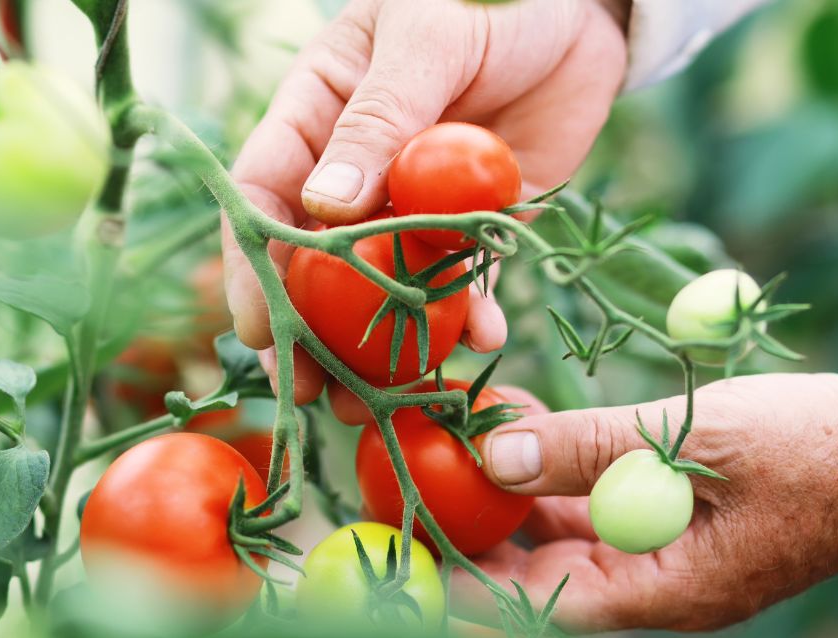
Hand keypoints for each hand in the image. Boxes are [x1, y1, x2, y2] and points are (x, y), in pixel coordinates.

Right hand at [221, 0, 628, 421]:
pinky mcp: (475, 221)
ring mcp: (414, 201)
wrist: (582, 9)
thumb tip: (321, 207)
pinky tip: (484, 339)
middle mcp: (356, 168)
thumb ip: (376, 122)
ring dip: (382, 342)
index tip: (260, 326)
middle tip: (313, 388)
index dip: (254, 263)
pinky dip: (473, 312)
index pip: (264, 193)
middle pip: (317, 259)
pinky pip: (466, 276)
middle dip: (311, 328)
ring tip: (380, 398)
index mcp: (316, 113)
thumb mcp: (424, 41)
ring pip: (387, 282)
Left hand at [454, 373, 837, 630]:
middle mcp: (656, 581)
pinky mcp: (671, 515)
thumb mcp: (693, 438)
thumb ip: (590, 445)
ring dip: (517, 481)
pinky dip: (561, 462)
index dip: (475, 589)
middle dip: (485, 528)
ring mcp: (664, 549)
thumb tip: (496, 454)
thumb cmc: (810, 450)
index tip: (414, 565)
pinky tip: (522, 418)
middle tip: (419, 485)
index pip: (547, 607)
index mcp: (667, 589)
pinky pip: (599, 497)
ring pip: (566, 526)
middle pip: (546, 567)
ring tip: (462, 432)